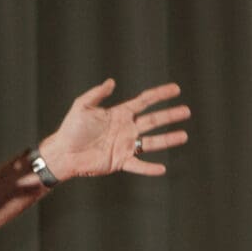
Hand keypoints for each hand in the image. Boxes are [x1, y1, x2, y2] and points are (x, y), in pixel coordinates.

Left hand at [40, 77, 190, 179]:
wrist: (64, 152)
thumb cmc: (71, 129)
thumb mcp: (82, 106)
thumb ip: (97, 93)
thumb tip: (112, 82)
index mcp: (120, 114)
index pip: (145, 102)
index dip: (160, 95)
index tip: (176, 89)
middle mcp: (126, 129)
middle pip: (153, 121)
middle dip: (170, 116)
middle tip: (187, 111)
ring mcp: (125, 145)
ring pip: (151, 142)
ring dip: (168, 139)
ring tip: (184, 136)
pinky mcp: (120, 161)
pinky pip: (138, 165)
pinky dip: (149, 168)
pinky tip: (162, 168)